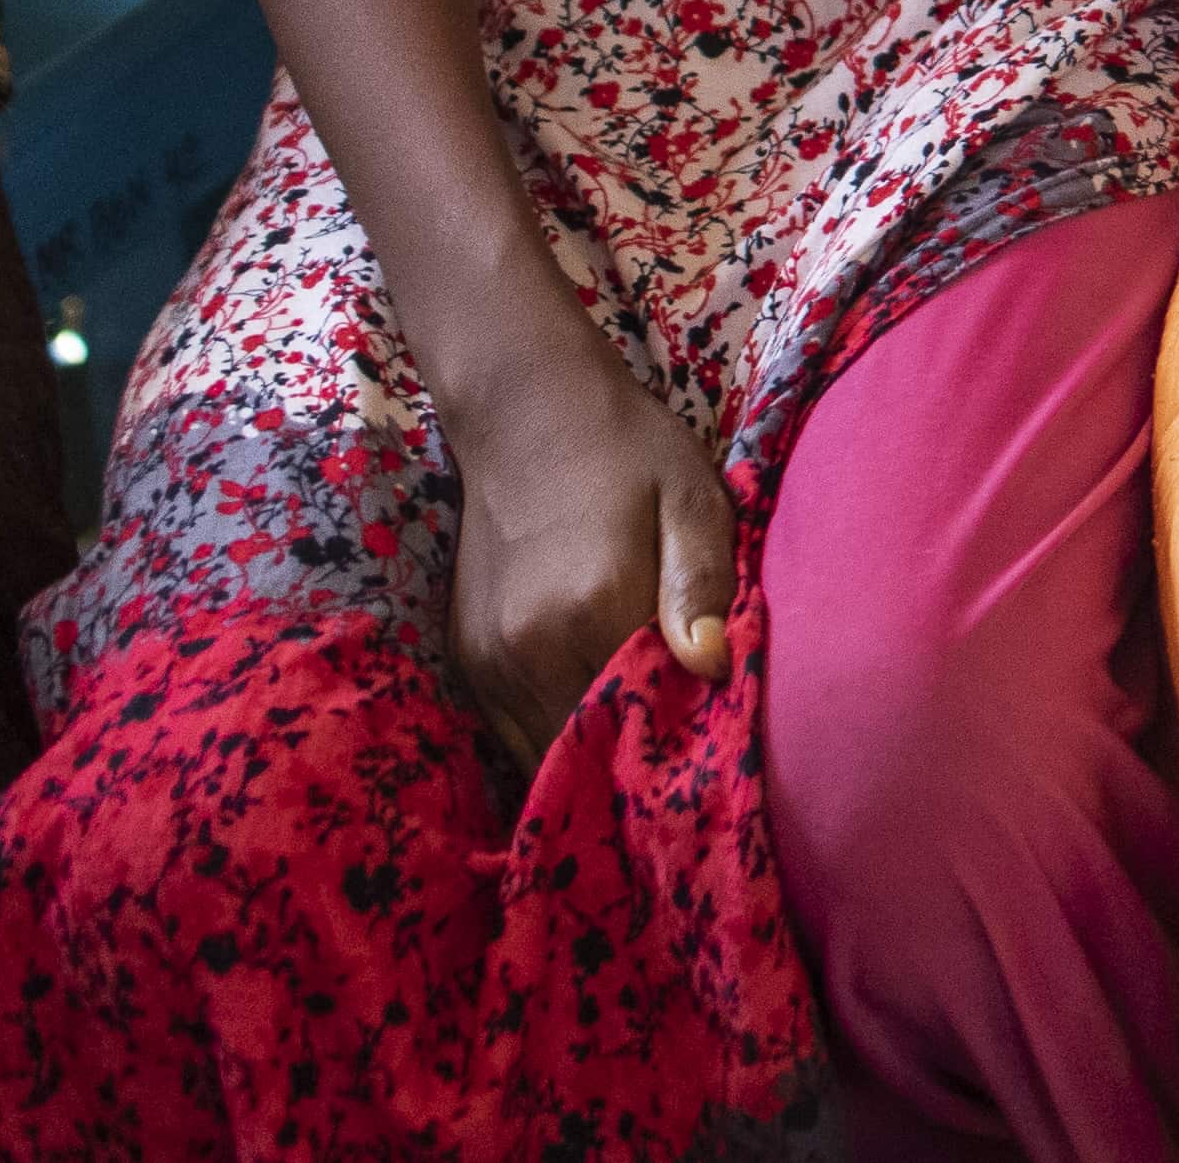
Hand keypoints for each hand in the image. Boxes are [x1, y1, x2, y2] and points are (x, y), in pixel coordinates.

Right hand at [444, 327, 738, 761]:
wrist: (527, 412)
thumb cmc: (629, 452)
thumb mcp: (691, 499)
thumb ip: (702, 584)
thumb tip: (712, 667)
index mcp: (593, 607)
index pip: (641, 718)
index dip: (679, 744)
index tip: (712, 753)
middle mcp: (529, 645)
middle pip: (584, 750)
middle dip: (631, 766)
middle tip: (679, 764)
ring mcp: (488, 657)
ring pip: (540, 753)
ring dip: (586, 760)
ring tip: (637, 752)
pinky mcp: (466, 658)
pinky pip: (511, 732)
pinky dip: (550, 739)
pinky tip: (591, 722)